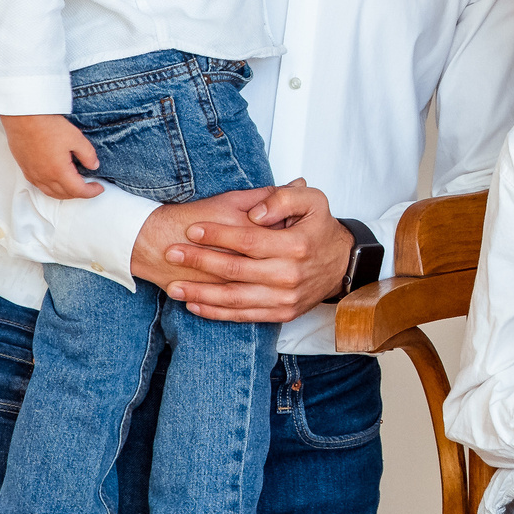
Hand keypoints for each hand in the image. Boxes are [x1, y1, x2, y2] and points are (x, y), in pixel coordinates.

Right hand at [2, 113, 102, 200]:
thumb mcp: (76, 138)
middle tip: (90, 186)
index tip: (99, 187)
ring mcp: (32, 173)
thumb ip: (87, 154)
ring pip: (50, 192)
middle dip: (80, 193)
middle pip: (64, 194)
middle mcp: (44, 177)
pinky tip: (56, 180)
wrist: (23, 117)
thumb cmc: (47, 125)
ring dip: (65, 193)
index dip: (91, 192)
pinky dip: (51, 188)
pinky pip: (39, 185)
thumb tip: (94, 165)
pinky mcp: (24, 168)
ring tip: (75, 185)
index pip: (78, 191)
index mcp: (58, 172)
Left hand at [131, 178, 352, 323]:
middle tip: (172, 253)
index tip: (192, 229)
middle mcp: (290, 275)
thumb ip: (284, 198)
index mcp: (296, 245)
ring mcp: (285, 298)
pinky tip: (194, 305)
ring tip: (173, 286)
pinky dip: (216, 313)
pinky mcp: (281, 314)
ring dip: (200, 293)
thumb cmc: (320, 228)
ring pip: (234, 298)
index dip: (217, 235)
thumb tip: (256, 212)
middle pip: (235, 270)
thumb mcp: (313, 201)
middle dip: (199, 262)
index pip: (248, 240)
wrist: (341, 263)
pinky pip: (243, 316)